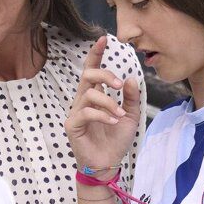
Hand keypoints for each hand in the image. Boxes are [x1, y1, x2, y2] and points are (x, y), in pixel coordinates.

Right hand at [65, 36, 140, 176]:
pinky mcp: (72, 126)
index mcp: (95, 95)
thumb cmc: (115, 141)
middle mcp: (83, 101)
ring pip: (89, 94)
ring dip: (108, 101)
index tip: (104, 39)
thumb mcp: (130, 116)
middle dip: (105, 75)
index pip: (92, 69)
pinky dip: (102, 115)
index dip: (96, 54)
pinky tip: (113, 121)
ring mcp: (76, 113)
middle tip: (121, 85)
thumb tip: (131, 78)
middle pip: (87, 75)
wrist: (107, 165)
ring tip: (119, 114)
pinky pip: (86, 112)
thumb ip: (131, 98)